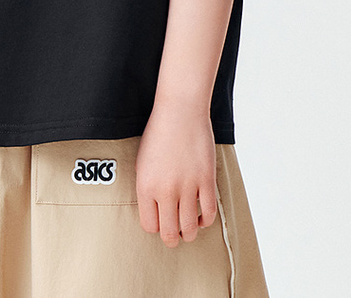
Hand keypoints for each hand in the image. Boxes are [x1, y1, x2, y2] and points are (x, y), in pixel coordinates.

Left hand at [135, 105, 217, 246]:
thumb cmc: (159, 133)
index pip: (149, 225)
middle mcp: (165, 190)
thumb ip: (147, 188)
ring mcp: (187, 186)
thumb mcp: (142, 162)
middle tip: (175, 234)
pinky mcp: (206, 181)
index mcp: (146, 185)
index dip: (155, 227)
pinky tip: (201, 215)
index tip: (160, 223)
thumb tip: (155, 211)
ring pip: (190, 228)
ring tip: (188, 226)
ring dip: (189, 232)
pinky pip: (208, 214)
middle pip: (169, 233)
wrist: (180, 111)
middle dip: (172, 238)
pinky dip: (205, 221)